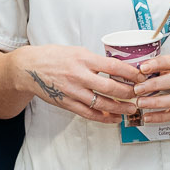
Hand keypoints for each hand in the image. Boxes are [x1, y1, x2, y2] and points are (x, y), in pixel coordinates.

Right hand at [13, 46, 140, 124]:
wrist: (28, 68)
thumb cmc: (53, 57)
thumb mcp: (76, 51)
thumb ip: (94, 60)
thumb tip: (117, 68)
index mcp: (83, 59)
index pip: (114, 67)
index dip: (131, 73)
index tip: (141, 76)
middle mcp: (79, 76)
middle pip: (111, 88)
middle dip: (129, 93)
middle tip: (140, 94)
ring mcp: (73, 92)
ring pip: (102, 104)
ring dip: (120, 108)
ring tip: (132, 109)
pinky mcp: (67, 103)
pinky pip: (89, 113)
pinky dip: (104, 117)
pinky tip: (114, 118)